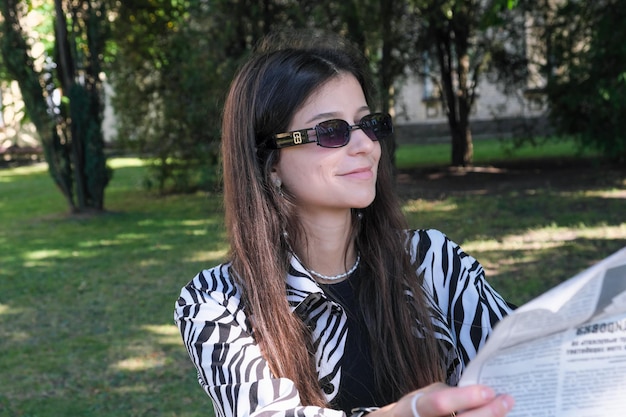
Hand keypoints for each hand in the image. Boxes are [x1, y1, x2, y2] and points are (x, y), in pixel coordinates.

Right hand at [373, 383, 513, 416]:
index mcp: (417, 408)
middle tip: (507, 400)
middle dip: (488, 413)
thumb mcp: (425, 395)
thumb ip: (449, 395)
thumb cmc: (418, 409)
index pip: (440, 404)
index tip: (489, 391)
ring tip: (506, 410)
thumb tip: (481, 394)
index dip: (465, 398)